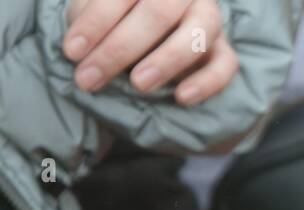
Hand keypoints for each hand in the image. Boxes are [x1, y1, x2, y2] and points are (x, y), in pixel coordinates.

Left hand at [65, 0, 238, 104]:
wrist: (155, 37)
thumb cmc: (117, 21)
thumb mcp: (98, 13)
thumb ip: (89, 18)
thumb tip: (82, 46)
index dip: (95, 22)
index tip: (72, 52)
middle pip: (158, 12)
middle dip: (120, 48)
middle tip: (90, 78)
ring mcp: (208, 18)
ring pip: (198, 32)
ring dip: (166, 60)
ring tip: (138, 84)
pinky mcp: (225, 51)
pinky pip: (226, 65)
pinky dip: (206, 82)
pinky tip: (182, 98)